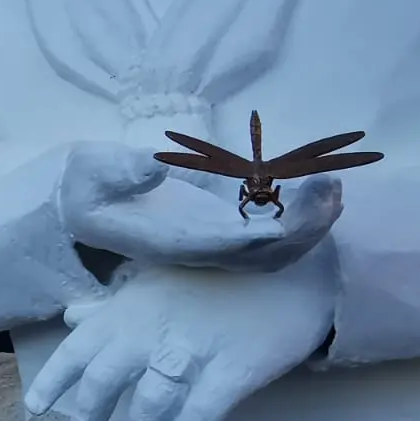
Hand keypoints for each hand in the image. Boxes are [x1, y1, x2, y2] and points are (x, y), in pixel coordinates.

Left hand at [23, 249, 336, 420]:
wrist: (296, 265)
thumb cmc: (221, 274)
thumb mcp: (159, 279)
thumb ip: (113, 305)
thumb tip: (70, 317)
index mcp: (131, 306)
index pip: (79, 348)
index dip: (53, 381)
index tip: (33, 411)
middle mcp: (153, 327)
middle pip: (105, 381)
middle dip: (88, 420)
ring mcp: (195, 347)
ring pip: (150, 402)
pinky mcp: (236, 367)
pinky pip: (200, 412)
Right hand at [61, 142, 342, 273]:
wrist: (85, 203)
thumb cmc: (86, 186)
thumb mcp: (89, 171)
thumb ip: (119, 169)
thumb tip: (154, 165)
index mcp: (169, 241)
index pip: (224, 246)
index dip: (263, 234)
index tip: (293, 211)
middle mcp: (199, 251)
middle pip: (264, 256)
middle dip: (303, 228)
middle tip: (331, 187)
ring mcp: (215, 244)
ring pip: (276, 251)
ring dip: (311, 223)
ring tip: (334, 184)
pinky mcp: (225, 230)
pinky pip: (274, 235)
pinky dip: (303, 216)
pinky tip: (322, 187)